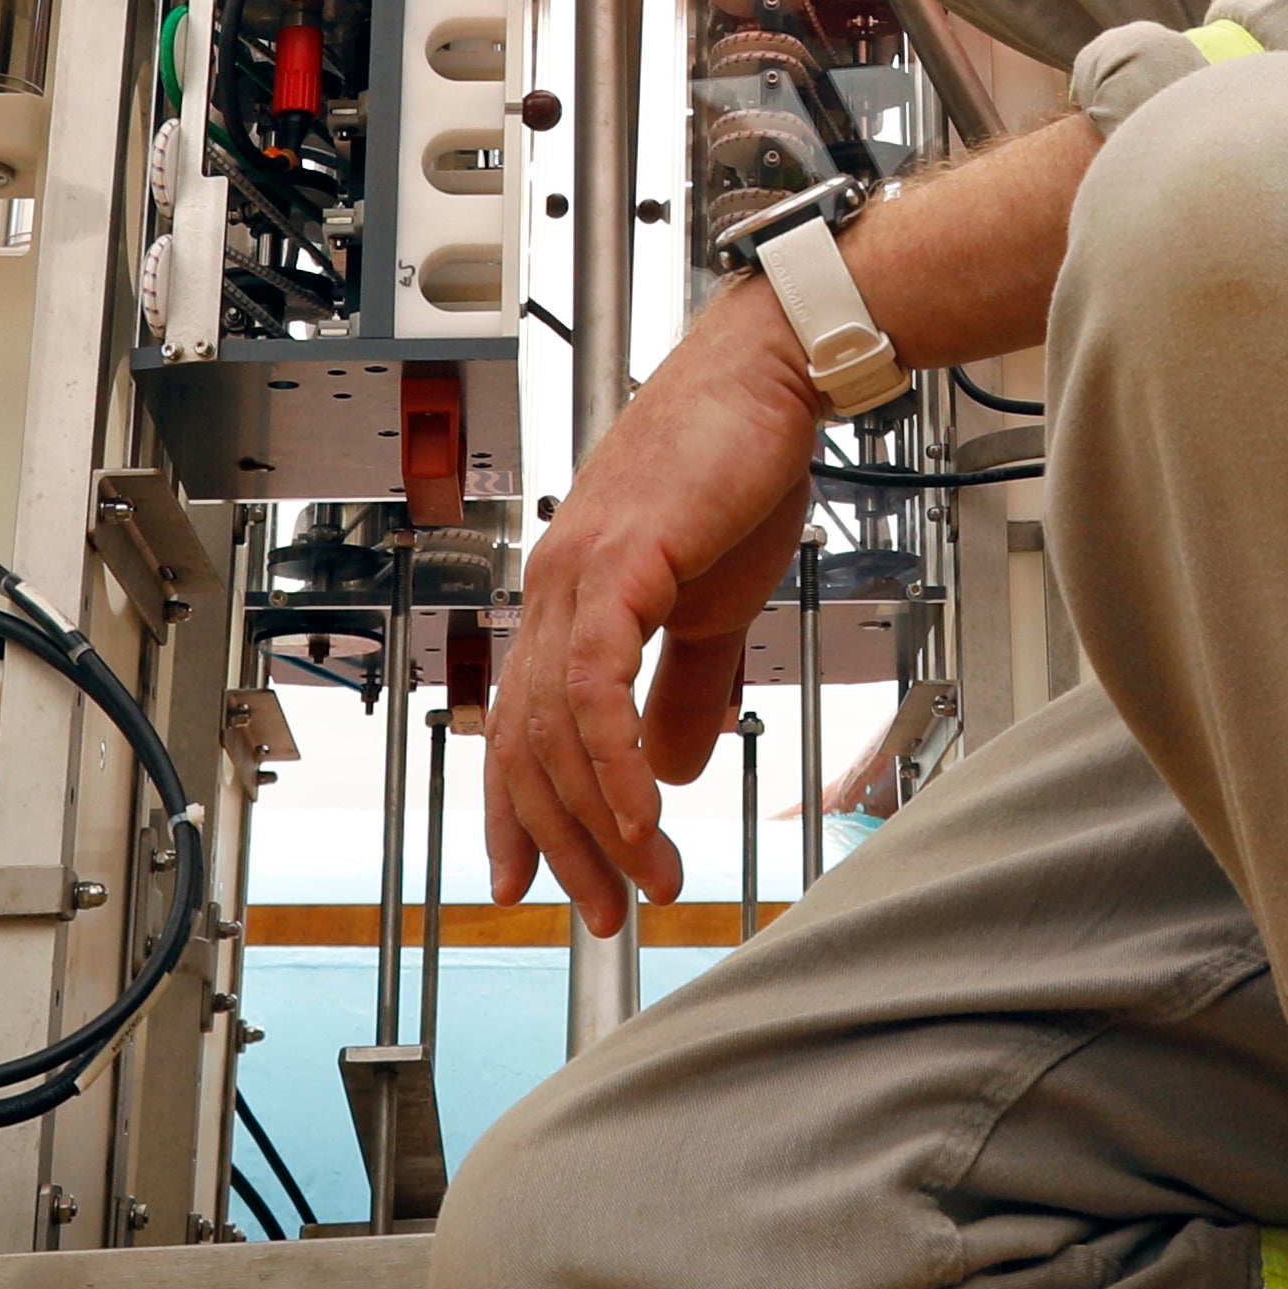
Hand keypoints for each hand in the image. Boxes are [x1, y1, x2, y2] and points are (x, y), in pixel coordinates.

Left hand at [481, 281, 823, 931]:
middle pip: (526, 744)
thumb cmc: (739, 470)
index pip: (519, 725)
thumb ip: (682, 688)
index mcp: (565, 600)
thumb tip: (668, 768)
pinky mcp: (618, 564)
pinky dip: (612, 759)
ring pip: (557, 727)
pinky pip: (595, 684)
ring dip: (601, 820)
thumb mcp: (712, 606)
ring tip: (649, 879)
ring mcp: (576, 575)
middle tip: (606, 910)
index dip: (517, 811)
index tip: (528, 881)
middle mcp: (551, 590)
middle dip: (563, 841)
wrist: (771, 378)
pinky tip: (641, 812)